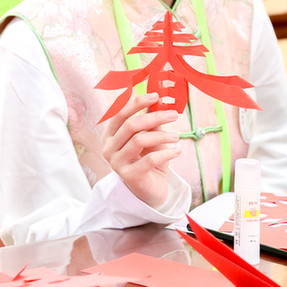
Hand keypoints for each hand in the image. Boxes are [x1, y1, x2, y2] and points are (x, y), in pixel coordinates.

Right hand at [102, 91, 181, 207]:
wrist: (150, 191)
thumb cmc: (148, 161)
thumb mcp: (150, 138)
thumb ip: (150, 121)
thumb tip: (159, 100)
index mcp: (110, 135)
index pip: (120, 113)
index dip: (137, 103)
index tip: (156, 96)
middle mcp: (109, 148)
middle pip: (131, 125)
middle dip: (154, 117)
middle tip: (173, 115)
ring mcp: (117, 163)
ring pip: (139, 141)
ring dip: (162, 136)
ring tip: (177, 137)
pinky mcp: (129, 176)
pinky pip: (149, 159)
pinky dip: (166, 153)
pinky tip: (177, 151)